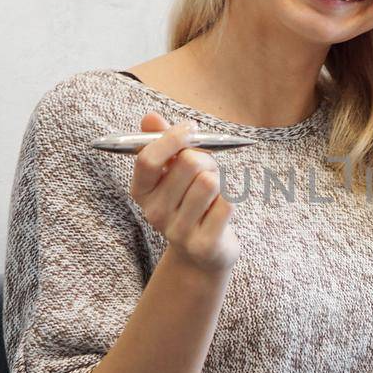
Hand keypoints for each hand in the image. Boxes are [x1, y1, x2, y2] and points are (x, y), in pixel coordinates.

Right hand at [128, 112, 238, 274]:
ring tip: (214, 194)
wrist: (202, 254)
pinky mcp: (203, 244)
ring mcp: (177, 231)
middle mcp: (154, 213)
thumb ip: (162, 144)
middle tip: (209, 169)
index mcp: (141, 191)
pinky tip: (221, 212)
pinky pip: (227, 203)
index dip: (172, 138)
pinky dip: (231, 200)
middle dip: (207, 159)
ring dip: (220, 181)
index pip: (148, 159)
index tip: (191, 129)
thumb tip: (150, 117)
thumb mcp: (173, 173)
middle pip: (188, 163)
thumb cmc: (190, 202)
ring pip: (209, 181)